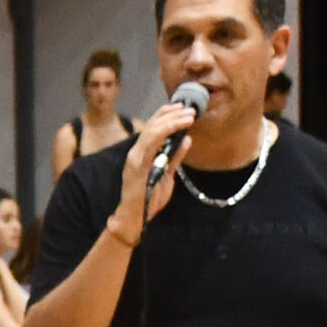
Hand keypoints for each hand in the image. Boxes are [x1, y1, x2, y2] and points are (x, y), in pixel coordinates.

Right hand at [111, 100, 195, 243]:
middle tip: (191, 109)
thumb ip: (175, 157)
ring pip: (152, 129)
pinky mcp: (137, 164)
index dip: (167, 114)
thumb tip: (187, 140)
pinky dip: (166, 131)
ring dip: (172, 120)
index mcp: (142, 153)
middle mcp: (136, 152)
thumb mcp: (168, 175)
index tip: (184, 108)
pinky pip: (151, 142)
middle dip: (173, 114)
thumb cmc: (148, 199)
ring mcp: (135, 157)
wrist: (135, 218)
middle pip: (152, 124)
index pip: (153, 126)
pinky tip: (180, 127)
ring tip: (189, 115)